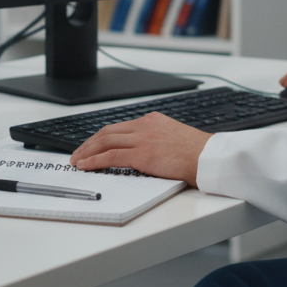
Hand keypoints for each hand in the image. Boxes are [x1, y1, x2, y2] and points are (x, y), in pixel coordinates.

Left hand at [69, 112, 210, 186]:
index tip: (92, 145)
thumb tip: (145, 153)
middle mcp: (145, 126)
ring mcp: (142, 139)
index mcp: (152, 120)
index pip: (119, 127)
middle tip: (77, 153)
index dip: (101, 137)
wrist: (209, 158)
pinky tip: (85, 166)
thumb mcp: (175, 138)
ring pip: (105, 142)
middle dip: (89, 143)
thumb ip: (157, 140)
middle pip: (107, 132)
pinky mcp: (142, 154)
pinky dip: (94, 160)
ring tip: (77, 161)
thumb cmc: (198, 153)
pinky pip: (110, 156)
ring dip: (87, 152)